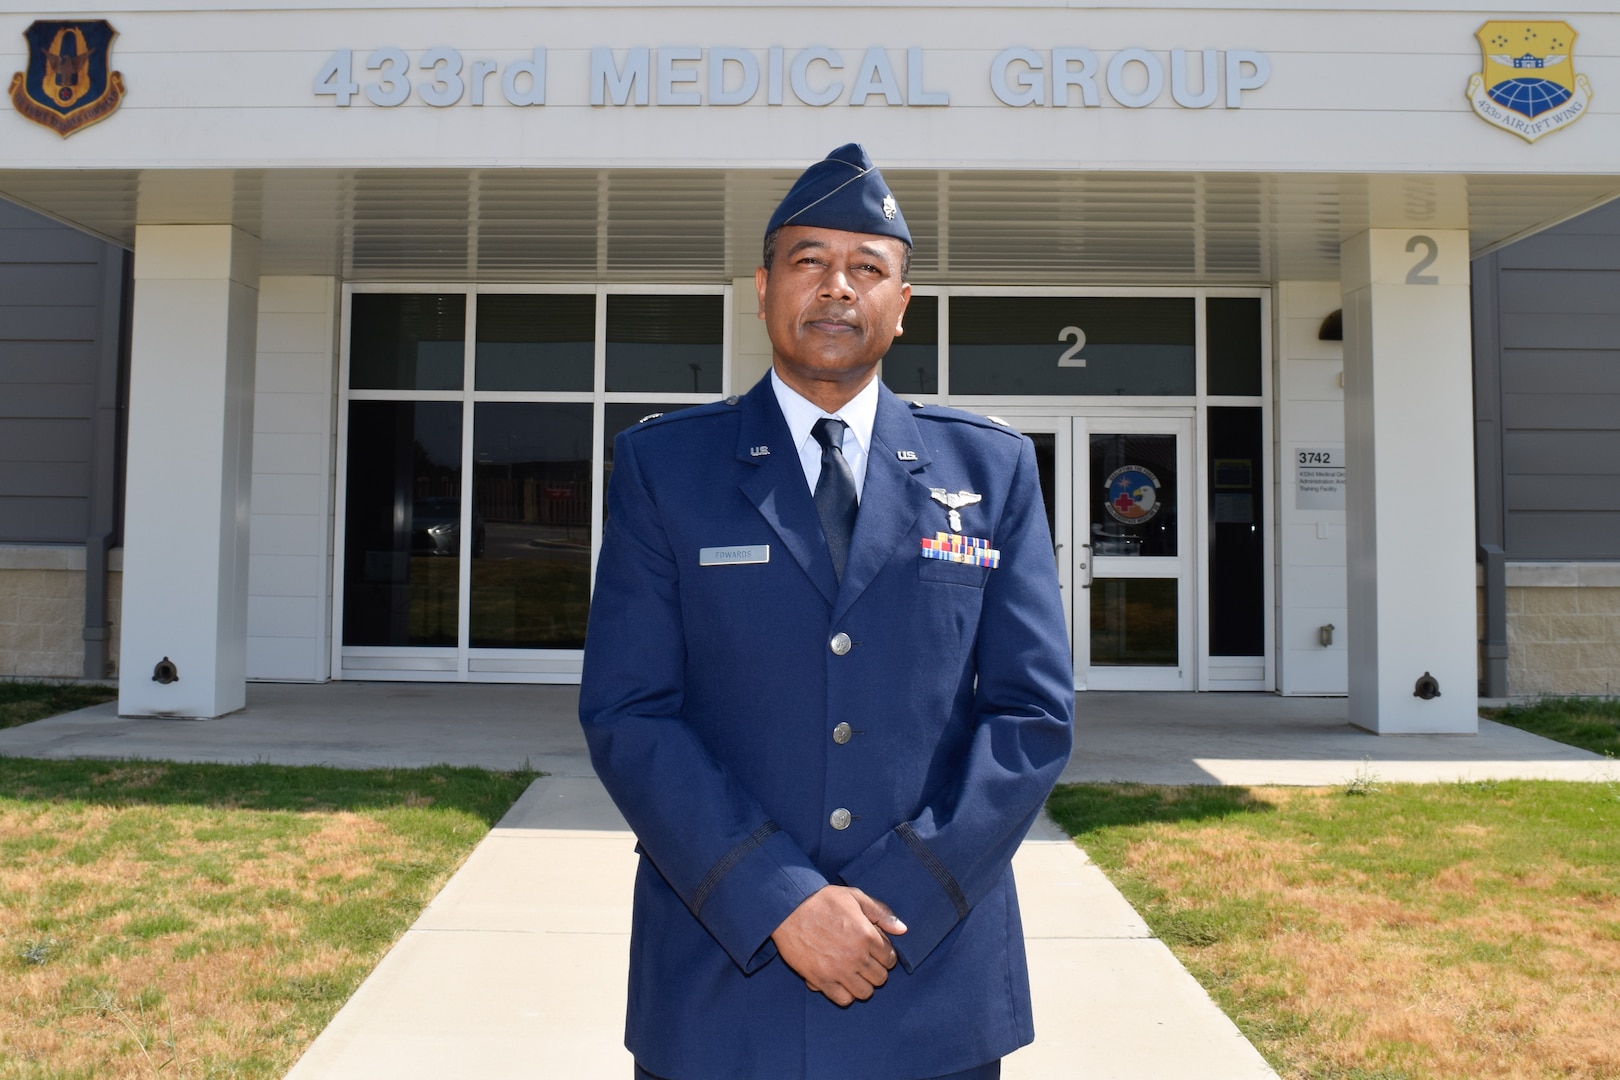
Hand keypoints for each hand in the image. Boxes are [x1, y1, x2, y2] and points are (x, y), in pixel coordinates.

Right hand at [770, 885, 906, 1005]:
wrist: (788, 908)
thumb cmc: (822, 900)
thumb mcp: (854, 896)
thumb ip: (880, 913)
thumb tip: (902, 929)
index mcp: (867, 935)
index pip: (890, 958)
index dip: (885, 954)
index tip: (875, 951)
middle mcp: (856, 956)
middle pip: (880, 978)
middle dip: (876, 970)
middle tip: (864, 961)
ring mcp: (838, 970)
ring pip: (865, 992)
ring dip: (863, 984)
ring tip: (854, 973)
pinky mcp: (821, 980)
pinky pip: (843, 999)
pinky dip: (845, 994)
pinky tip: (840, 981)